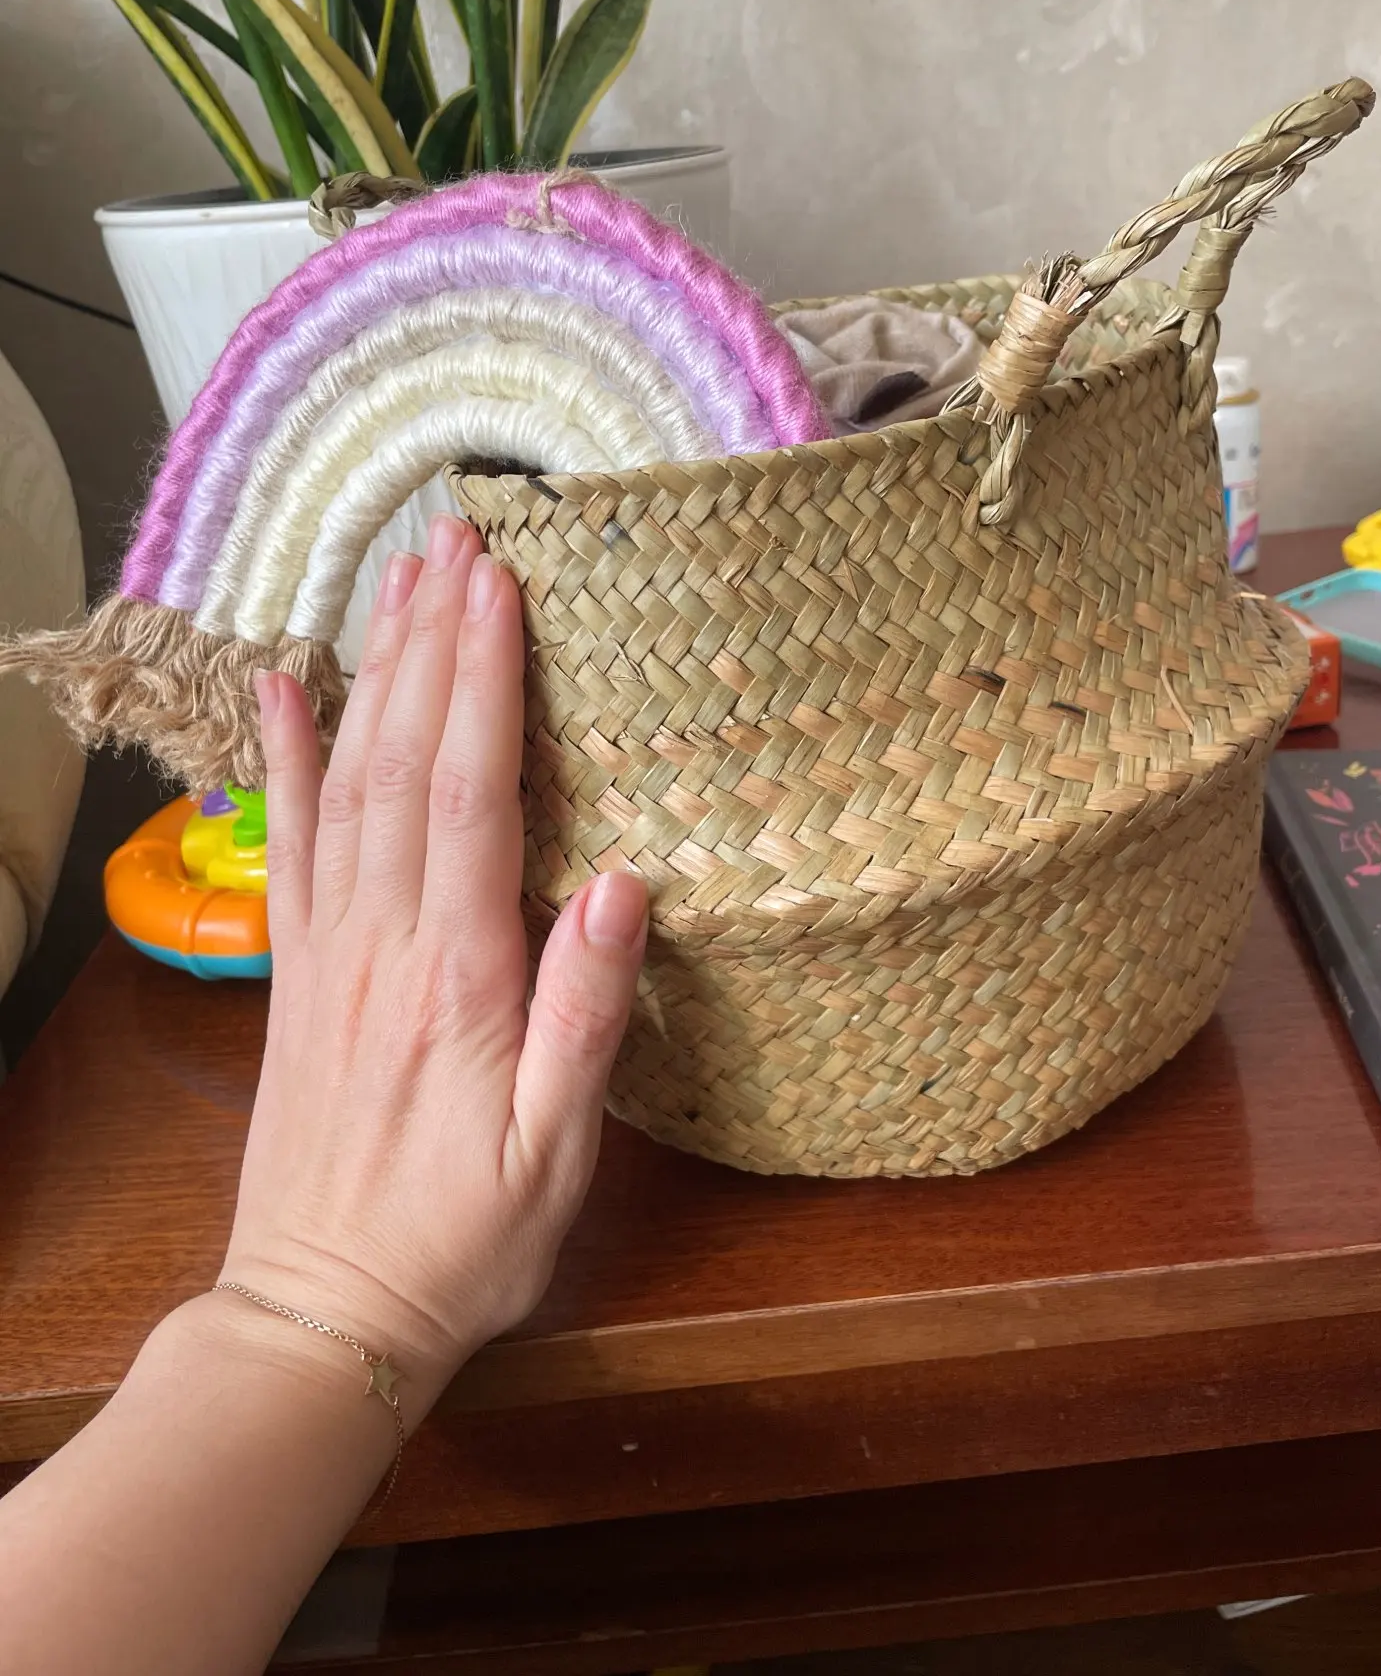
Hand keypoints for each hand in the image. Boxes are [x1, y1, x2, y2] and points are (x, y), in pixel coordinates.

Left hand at [221, 515, 646, 1410]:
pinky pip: (288, 845)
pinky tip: (283, 690)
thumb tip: (625, 886)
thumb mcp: (552, 1155)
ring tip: (399, 581)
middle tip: (456, 539)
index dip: (484, 684)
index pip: (469, 798)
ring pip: (347, 784)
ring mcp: (327, 949)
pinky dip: (284, 759)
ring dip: (376, 675)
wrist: (320, 1314)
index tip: (499, 588)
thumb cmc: (458, 1241)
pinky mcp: (298, 971)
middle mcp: (380, 941)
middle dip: (433, 643)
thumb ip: (584, 1019)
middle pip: (404, 762)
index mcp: (453, 976)